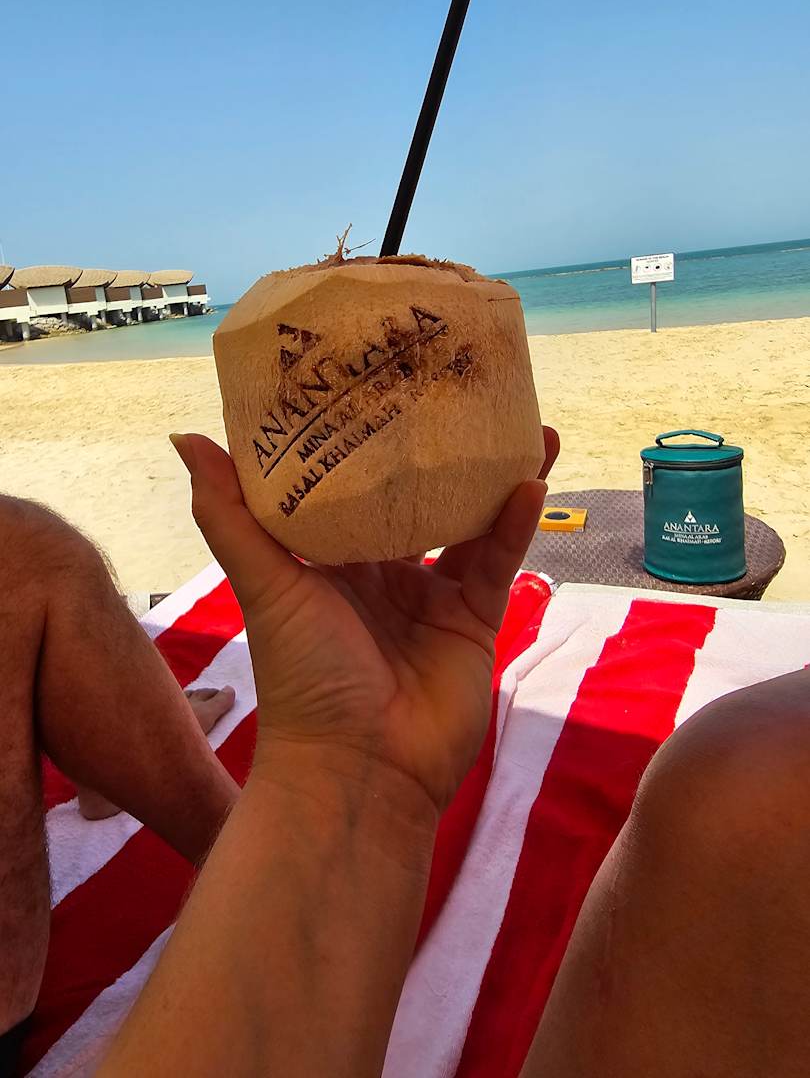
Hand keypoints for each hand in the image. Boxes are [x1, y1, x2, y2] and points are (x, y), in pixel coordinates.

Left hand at [171, 428, 557, 813]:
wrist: (361, 770)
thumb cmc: (303, 675)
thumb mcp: (265, 584)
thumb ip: (229, 514)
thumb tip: (184, 434)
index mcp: (327, 560)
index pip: (350, 484)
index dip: (368, 437)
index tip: (384, 380)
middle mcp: (379, 572)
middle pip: (415, 497)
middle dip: (440, 451)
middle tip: (462, 390)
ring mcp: (430, 597)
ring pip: (467, 522)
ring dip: (493, 478)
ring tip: (524, 424)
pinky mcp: (474, 621)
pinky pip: (496, 561)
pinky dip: (513, 524)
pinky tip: (531, 480)